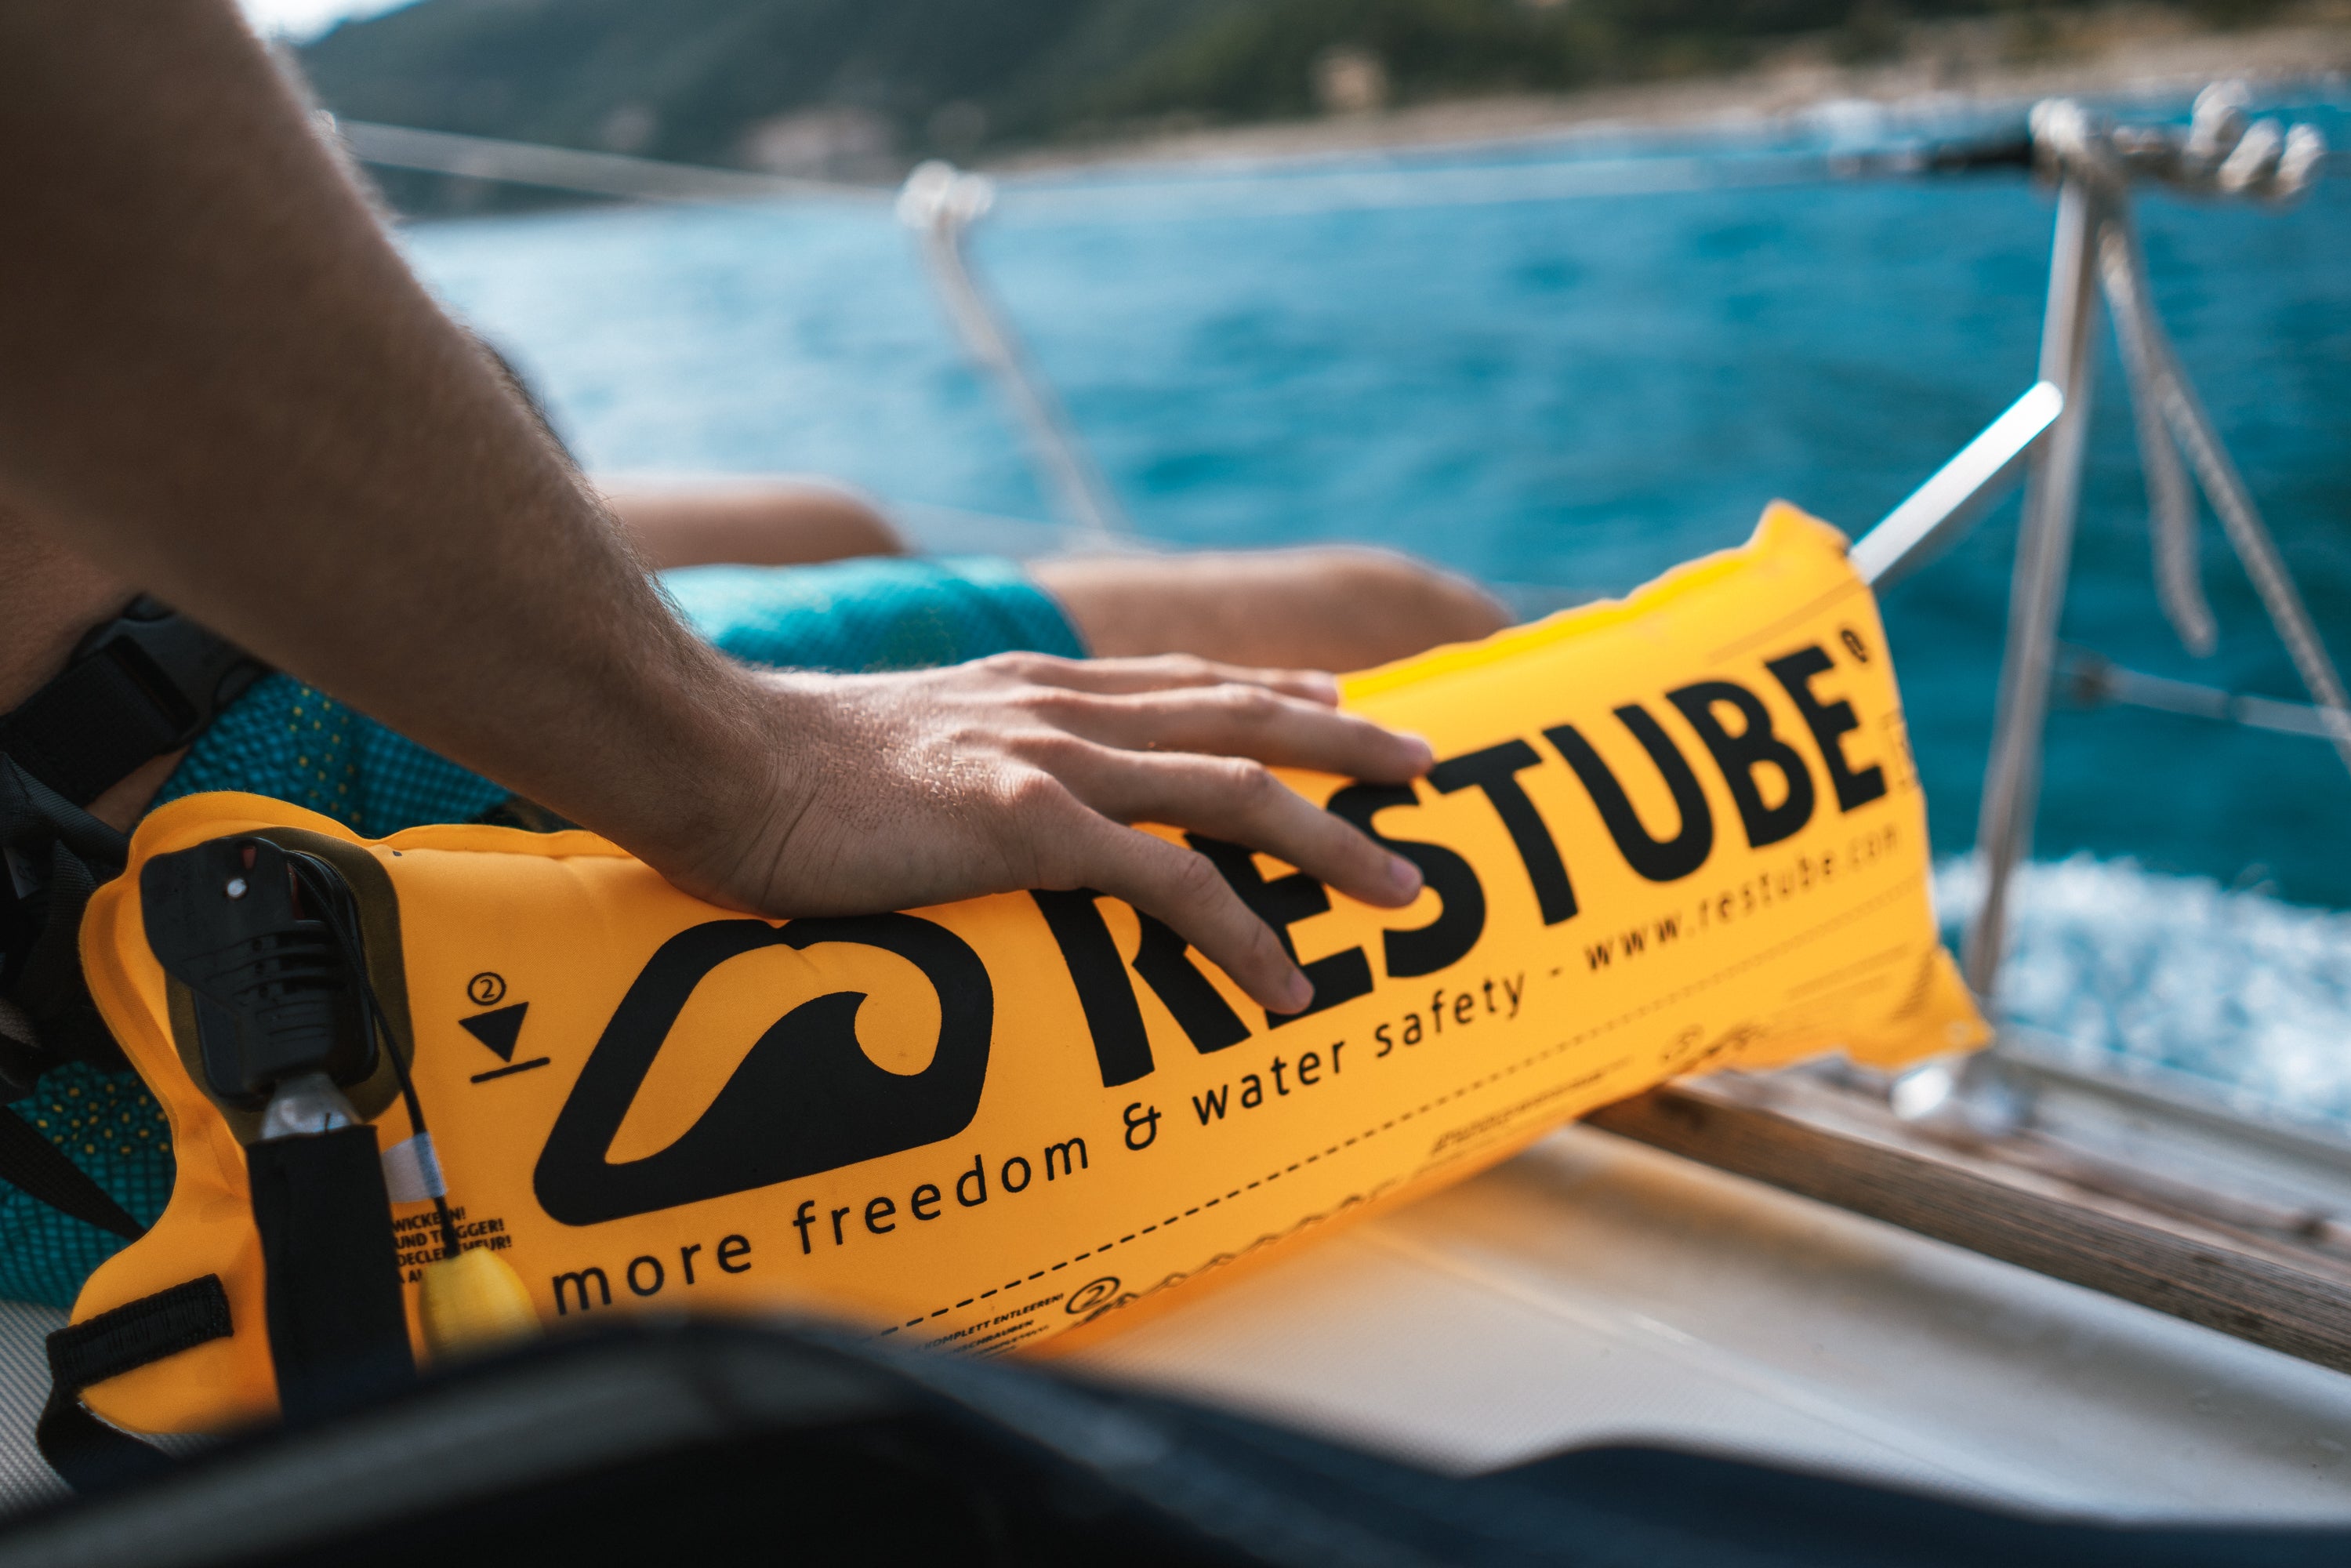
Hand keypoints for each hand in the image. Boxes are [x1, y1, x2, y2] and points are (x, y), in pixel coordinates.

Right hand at [658, 652, 1433, 1012]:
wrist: (707, 758)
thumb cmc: (782, 770)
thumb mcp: (900, 741)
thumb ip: (965, 753)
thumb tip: (978, 794)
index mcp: (1033, 688)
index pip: (1184, 680)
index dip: (1271, 689)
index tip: (1340, 698)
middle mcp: (1061, 710)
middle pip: (1242, 716)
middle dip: (1346, 742)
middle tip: (1426, 772)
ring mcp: (1049, 761)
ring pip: (1234, 790)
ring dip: (1331, 843)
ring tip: (1405, 895)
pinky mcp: (1023, 824)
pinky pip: (1165, 882)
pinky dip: (1238, 933)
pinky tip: (1284, 983)